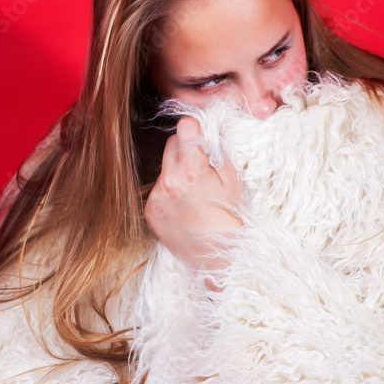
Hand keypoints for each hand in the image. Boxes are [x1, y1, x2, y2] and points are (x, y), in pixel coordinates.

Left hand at [144, 116, 243, 273]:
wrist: (219, 255)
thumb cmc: (231, 218)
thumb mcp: (233, 179)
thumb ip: (218, 151)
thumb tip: (208, 132)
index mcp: (191, 170)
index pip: (184, 128)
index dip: (195, 129)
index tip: (199, 134)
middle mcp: (168, 181)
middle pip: (171, 145)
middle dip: (185, 150)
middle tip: (201, 166)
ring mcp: (156, 198)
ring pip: (164, 169)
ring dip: (176, 173)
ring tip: (194, 193)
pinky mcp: (151, 212)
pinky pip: (158, 190)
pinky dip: (169, 193)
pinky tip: (184, 206)